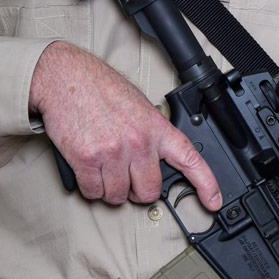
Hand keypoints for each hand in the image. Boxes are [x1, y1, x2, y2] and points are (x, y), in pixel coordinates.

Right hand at [29, 41, 221, 210]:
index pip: (190, 159)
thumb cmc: (98, 89)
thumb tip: (155, 161)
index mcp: (155, 127)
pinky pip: (93, 192)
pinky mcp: (87, 160)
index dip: (206, 184)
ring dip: (109, 189)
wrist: (65, 77)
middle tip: (126, 176)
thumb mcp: (137, 106)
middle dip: (137, 191)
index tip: (214, 201)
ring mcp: (113, 152)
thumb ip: (150, 134)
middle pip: (148, 192)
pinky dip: (89, 187)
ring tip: (102, 165)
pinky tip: (87, 167)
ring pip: (117, 197)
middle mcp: (138, 142)